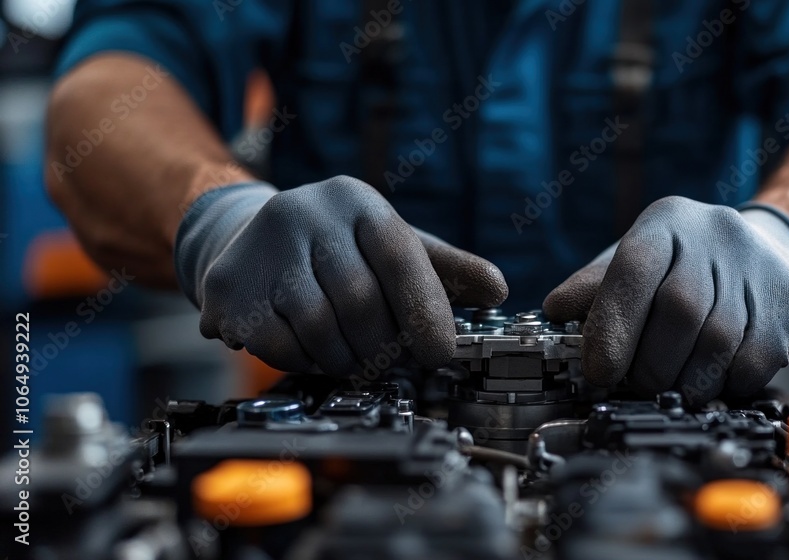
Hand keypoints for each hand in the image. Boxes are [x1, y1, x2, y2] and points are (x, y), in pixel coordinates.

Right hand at [174, 176, 507, 373]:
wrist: (249, 238)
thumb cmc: (338, 250)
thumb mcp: (394, 246)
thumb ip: (446, 269)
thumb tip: (497, 290)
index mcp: (358, 202)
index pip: (402, 257)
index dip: (426, 311)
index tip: (441, 353)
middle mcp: (307, 212)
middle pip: (360, 302)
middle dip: (381, 347)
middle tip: (388, 362)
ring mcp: (264, 245)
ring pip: (319, 328)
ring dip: (343, 358)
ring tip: (350, 354)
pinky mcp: (231, 285)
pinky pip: (279, 345)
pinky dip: (302, 361)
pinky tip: (308, 348)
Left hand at [544, 197, 788, 404]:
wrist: (771, 254)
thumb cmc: (685, 267)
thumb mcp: (636, 262)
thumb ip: (595, 287)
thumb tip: (555, 310)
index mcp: (667, 223)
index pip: (634, 268)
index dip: (612, 325)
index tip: (599, 372)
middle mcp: (716, 236)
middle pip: (681, 310)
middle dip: (652, 364)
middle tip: (638, 385)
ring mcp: (760, 268)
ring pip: (719, 342)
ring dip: (687, 382)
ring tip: (673, 389)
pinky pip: (754, 362)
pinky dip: (726, 384)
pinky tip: (713, 380)